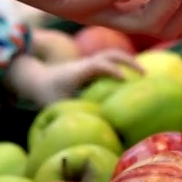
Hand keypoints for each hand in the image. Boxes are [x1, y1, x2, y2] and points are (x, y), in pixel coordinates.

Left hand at [5, 49, 143, 105]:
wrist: (36, 78)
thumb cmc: (46, 93)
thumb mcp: (57, 105)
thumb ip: (73, 112)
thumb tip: (88, 127)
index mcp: (78, 71)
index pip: (97, 66)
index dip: (112, 70)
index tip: (125, 80)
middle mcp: (86, 63)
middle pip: (110, 54)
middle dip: (129, 61)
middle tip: (145, 74)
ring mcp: (89, 62)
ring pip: (112, 55)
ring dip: (129, 62)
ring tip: (144, 75)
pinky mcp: (92, 66)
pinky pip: (111, 62)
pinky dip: (124, 66)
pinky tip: (134, 79)